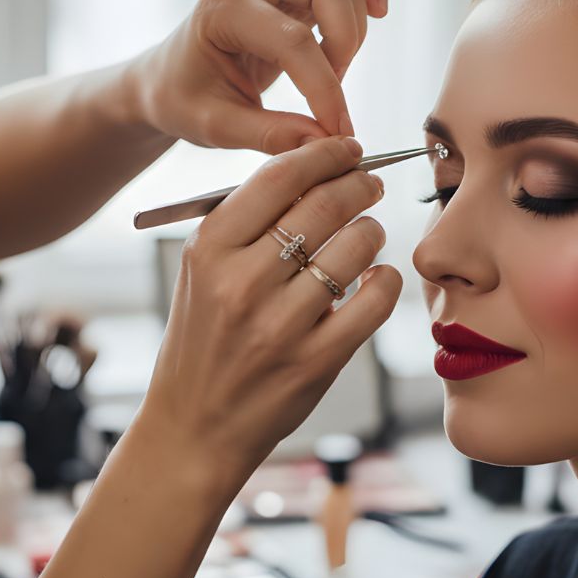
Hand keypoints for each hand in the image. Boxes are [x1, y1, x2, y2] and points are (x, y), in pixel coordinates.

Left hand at [129, 0, 391, 153]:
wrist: (166, 76)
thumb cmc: (182, 98)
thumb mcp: (214, 127)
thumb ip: (268, 136)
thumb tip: (325, 144)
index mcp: (221, 7)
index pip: (293, 41)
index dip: (325, 89)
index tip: (337, 131)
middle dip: (345, 41)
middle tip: (332, 88)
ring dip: (353, 23)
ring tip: (334, 67)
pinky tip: (378, 10)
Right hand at [135, 136, 403, 485]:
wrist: (193, 428)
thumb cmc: (202, 341)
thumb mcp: (202, 274)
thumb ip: (247, 225)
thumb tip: (314, 174)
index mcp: (209, 249)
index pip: (280, 176)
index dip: (324, 153)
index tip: (347, 149)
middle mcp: (242, 282)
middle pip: (324, 204)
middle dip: (359, 184)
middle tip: (370, 183)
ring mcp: (280, 325)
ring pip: (356, 246)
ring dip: (372, 231)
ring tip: (367, 235)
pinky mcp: (315, 361)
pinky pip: (373, 300)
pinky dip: (385, 280)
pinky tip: (376, 277)